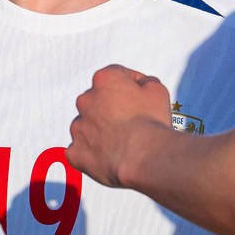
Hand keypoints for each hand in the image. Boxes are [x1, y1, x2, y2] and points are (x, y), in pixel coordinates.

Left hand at [68, 65, 172, 188]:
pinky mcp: (75, 150)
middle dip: (112, 109)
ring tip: (122, 142)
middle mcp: (86, 100)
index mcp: (105, 79)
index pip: (116, 77)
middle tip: (131, 121)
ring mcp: (78, 126)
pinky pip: (80, 151)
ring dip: (100, 131)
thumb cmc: (149, 123)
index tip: (140, 97)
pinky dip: (91, 153)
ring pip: (87, 126)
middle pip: (98, 101)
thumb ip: (147, 83)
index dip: (132, 87)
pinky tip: (108, 157)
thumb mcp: (158, 91)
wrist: (142, 156)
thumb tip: (145, 85)